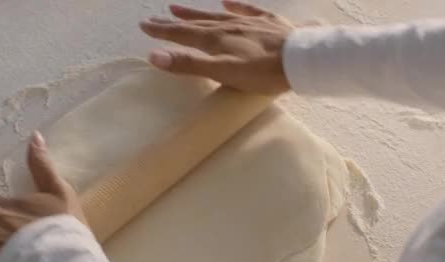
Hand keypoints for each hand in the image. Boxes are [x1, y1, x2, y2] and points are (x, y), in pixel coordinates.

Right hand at [140, 1, 293, 93]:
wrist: (300, 60)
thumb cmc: (261, 72)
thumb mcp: (221, 72)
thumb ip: (189, 65)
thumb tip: (154, 56)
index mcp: (215, 40)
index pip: (182, 34)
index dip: (162, 31)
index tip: (144, 25)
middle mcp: (227, 26)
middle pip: (195, 23)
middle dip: (173, 22)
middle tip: (155, 18)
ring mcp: (248, 22)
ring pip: (215, 15)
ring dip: (196, 13)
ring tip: (177, 7)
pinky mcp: (267, 21)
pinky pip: (247, 9)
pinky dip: (234, 4)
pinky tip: (227, 0)